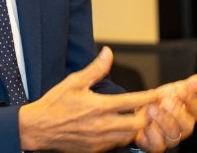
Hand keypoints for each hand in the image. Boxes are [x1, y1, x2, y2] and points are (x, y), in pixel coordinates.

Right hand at [19, 47, 158, 152]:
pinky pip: (116, 144)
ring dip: (136, 127)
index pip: (132, 102)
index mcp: (98, 106)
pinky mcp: (95, 150)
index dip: (148, 98)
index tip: (157, 94)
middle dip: (146, 116)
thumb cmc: (55, 103)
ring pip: (129, 136)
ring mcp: (99, 140)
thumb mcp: (74, 81)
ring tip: (137, 116)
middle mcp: (102, 125)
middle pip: (137, 124)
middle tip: (148, 108)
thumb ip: (95, 69)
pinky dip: (123, 136)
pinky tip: (120, 127)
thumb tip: (108, 54)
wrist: (39, 128)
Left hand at [133, 71, 196, 151]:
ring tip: (152, 108)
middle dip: (176, 112)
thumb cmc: (161, 101)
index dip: (189, 99)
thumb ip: (193, 84)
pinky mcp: (156, 144)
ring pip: (172, 134)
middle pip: (186, 125)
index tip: (181, 90)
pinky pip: (157, 143)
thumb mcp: (175, 88)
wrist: (141, 109)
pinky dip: (150, 132)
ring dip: (161, 119)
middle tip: (165, 101)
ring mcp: (169, 136)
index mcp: (188, 113)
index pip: (195, 108)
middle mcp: (181, 127)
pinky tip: (145, 122)